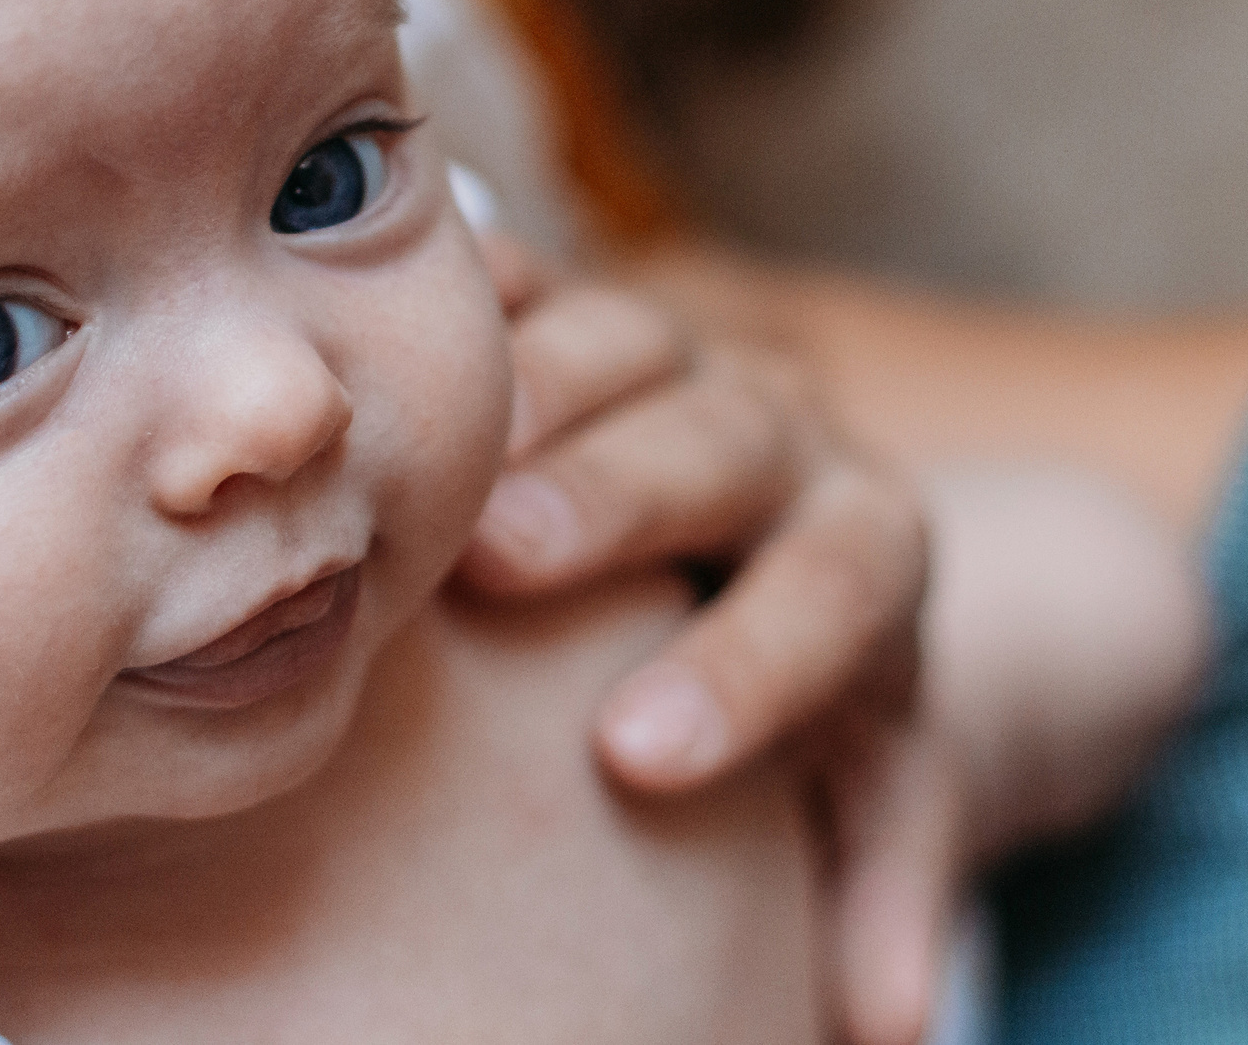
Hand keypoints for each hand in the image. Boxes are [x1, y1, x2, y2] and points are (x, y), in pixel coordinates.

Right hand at [456, 234, 954, 1044]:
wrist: (781, 520)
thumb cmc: (819, 679)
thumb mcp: (873, 778)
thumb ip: (885, 881)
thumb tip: (888, 1028)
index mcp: (870, 543)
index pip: (842, 585)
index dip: (751, 666)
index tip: (638, 760)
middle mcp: (784, 431)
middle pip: (725, 440)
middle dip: (620, 493)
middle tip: (505, 560)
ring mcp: (678, 352)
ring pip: (626, 336)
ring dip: (526, 389)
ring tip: (423, 453)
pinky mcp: (578, 309)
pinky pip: (523, 278)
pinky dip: (454, 295)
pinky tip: (359, 331)